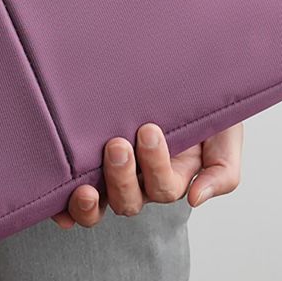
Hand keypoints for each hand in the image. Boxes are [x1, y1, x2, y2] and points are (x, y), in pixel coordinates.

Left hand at [51, 122, 242, 227]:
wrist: (177, 74)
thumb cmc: (201, 104)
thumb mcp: (224, 135)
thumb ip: (222, 171)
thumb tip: (195, 199)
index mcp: (172, 175)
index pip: (163, 187)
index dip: (155, 165)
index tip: (148, 128)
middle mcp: (140, 180)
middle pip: (129, 201)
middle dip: (122, 177)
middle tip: (118, 144)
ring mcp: (110, 174)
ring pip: (100, 205)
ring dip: (90, 201)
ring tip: (84, 184)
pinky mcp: (84, 163)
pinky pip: (72, 197)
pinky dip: (64, 206)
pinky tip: (57, 201)